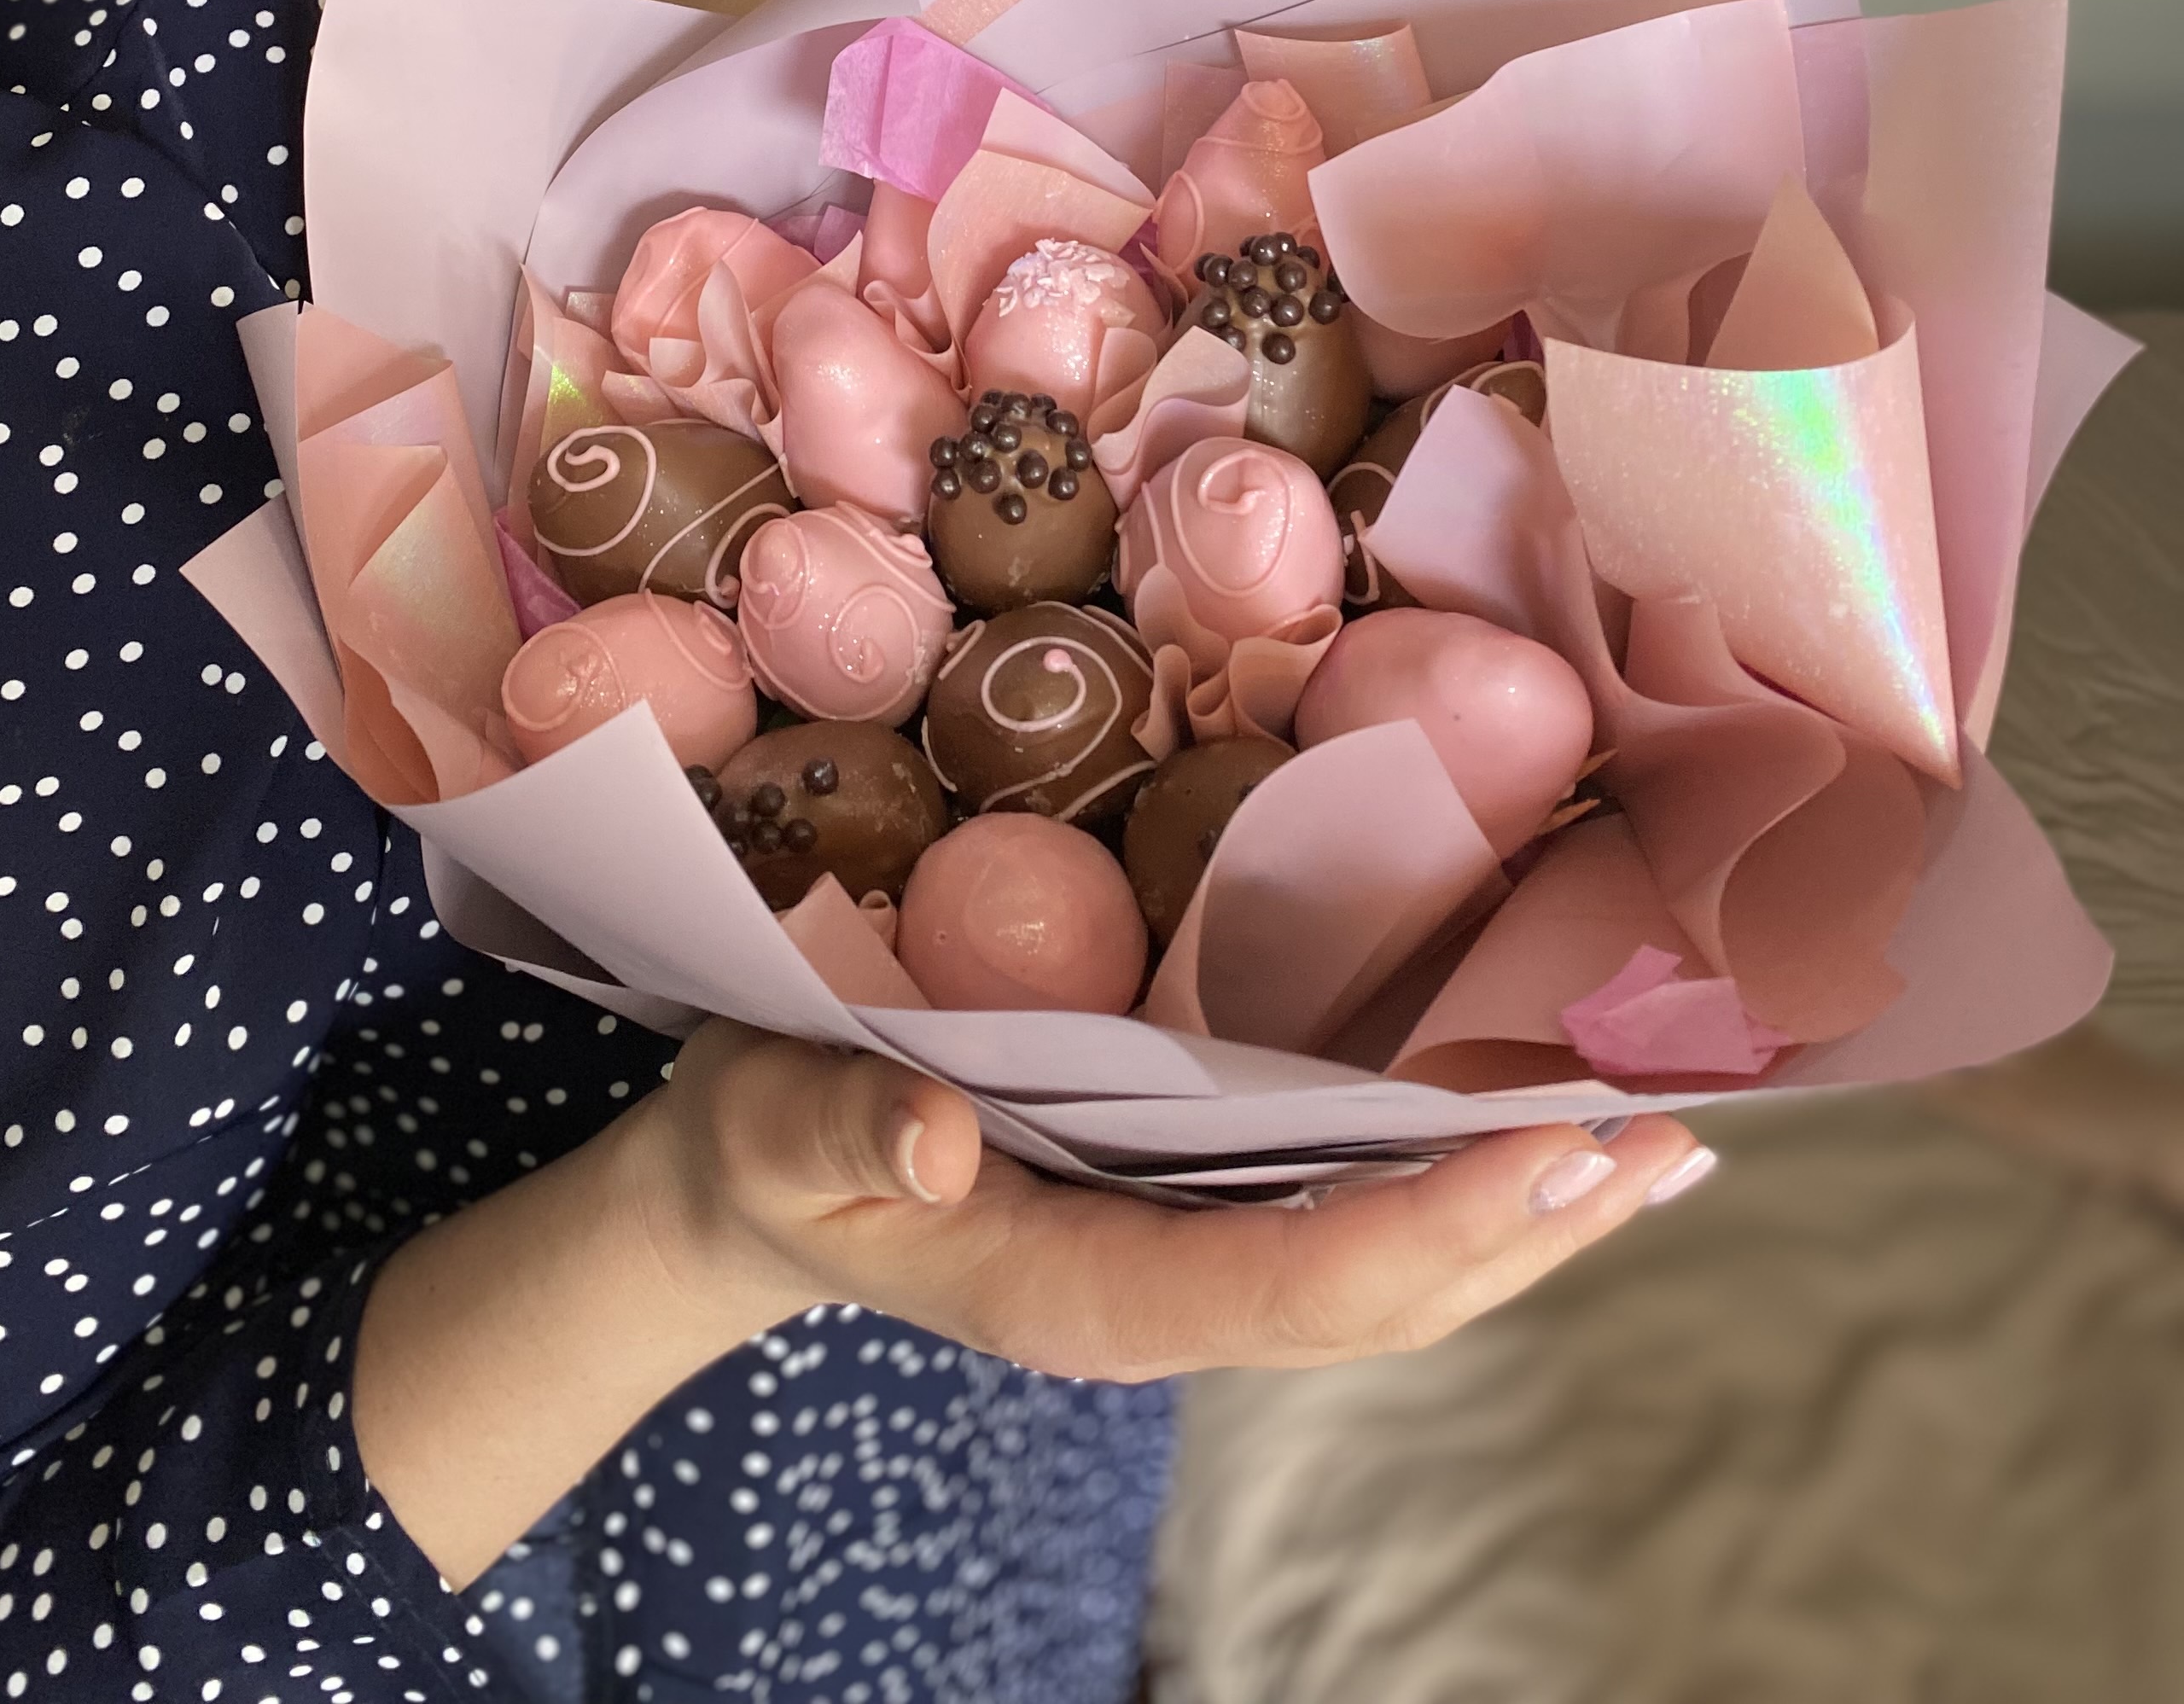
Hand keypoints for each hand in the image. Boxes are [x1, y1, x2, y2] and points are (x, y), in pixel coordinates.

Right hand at [628, 1019, 1715, 1382]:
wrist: (750, 1188)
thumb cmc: (758, 1142)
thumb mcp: (764, 1124)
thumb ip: (839, 1132)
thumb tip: (936, 1138)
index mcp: (1075, 1292)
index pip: (1284, 1286)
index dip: (1426, 1227)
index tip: (1551, 1150)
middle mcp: (1159, 1296)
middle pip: (1377, 1297)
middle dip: (1526, 1231)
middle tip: (1671, 1142)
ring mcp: (1185, 1264)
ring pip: (1388, 1271)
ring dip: (1528, 1216)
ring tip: (1665, 1143)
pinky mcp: (1193, 1214)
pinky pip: (1353, 1219)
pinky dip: (1462, 1181)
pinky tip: (1541, 1130)